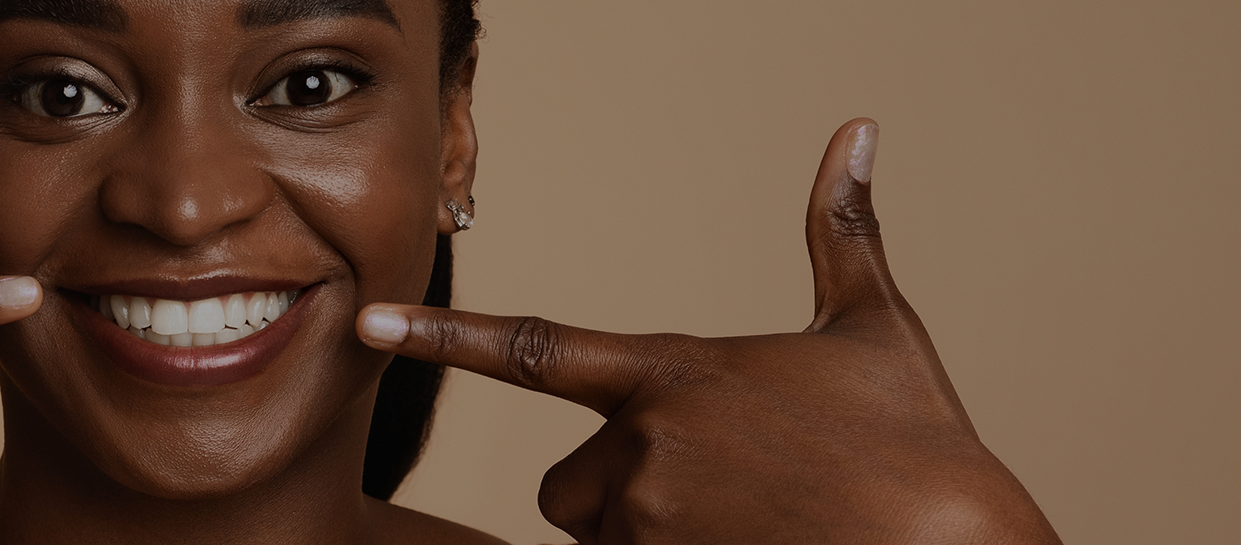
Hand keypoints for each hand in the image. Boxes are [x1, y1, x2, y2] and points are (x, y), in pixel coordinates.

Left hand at [357, 120, 1060, 543]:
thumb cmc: (920, 442)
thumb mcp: (872, 327)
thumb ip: (839, 232)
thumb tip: (856, 133)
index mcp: (671, 374)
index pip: (529, 348)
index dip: (441, 336)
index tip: (369, 323)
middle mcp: (642, 451)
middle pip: (569, 484)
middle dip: (618, 491)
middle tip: (720, 489)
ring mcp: (649, 527)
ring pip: (604, 539)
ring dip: (653, 537)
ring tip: (750, 523)